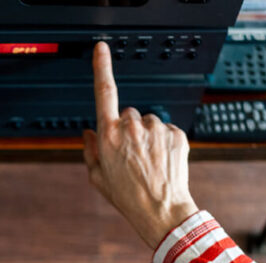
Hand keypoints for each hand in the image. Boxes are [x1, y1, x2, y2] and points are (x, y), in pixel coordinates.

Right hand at [83, 41, 198, 248]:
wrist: (161, 210)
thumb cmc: (128, 197)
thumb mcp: (97, 178)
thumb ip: (90, 151)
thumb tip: (89, 133)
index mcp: (108, 136)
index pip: (104, 93)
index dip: (101, 67)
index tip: (101, 49)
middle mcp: (132, 127)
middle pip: (128, 115)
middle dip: (128, 129)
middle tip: (130, 156)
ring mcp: (156, 129)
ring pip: (148, 123)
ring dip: (147, 137)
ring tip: (148, 162)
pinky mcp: (176, 133)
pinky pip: (166, 130)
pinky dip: (164, 142)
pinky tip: (162, 162)